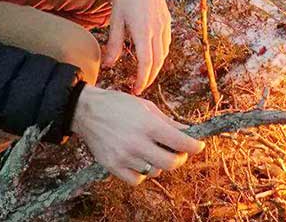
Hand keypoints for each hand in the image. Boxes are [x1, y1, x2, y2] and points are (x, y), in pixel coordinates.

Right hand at [72, 85, 203, 185]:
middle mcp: (136, 143)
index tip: (199, 146)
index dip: (195, 146)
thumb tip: (188, 131)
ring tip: (153, 151)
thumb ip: (168, 121)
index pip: (180, 142)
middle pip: (170, 163)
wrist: (86, 110)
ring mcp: (123, 156)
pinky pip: (136, 180)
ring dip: (159, 163)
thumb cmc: (119, 105)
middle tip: (179, 152)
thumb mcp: (146, 106)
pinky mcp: (111, 166)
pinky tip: (140, 161)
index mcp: (148, 125)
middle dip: (180, 159)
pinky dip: (142, 173)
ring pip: (154, 172)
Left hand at [103, 0, 170, 94]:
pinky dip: (161, 55)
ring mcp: (165, 25)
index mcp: (142, 31)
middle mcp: (157, 30)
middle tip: (140, 87)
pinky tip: (153, 57)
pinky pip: (167, 44)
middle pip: (157, 62)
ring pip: (164, 54)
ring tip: (145, 75)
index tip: (136, 90)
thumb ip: (113, 44)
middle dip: (149, 78)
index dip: (142, 79)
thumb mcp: (115, 20)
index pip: (146, 63)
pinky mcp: (168, 21)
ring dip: (156, 68)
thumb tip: (108, 65)